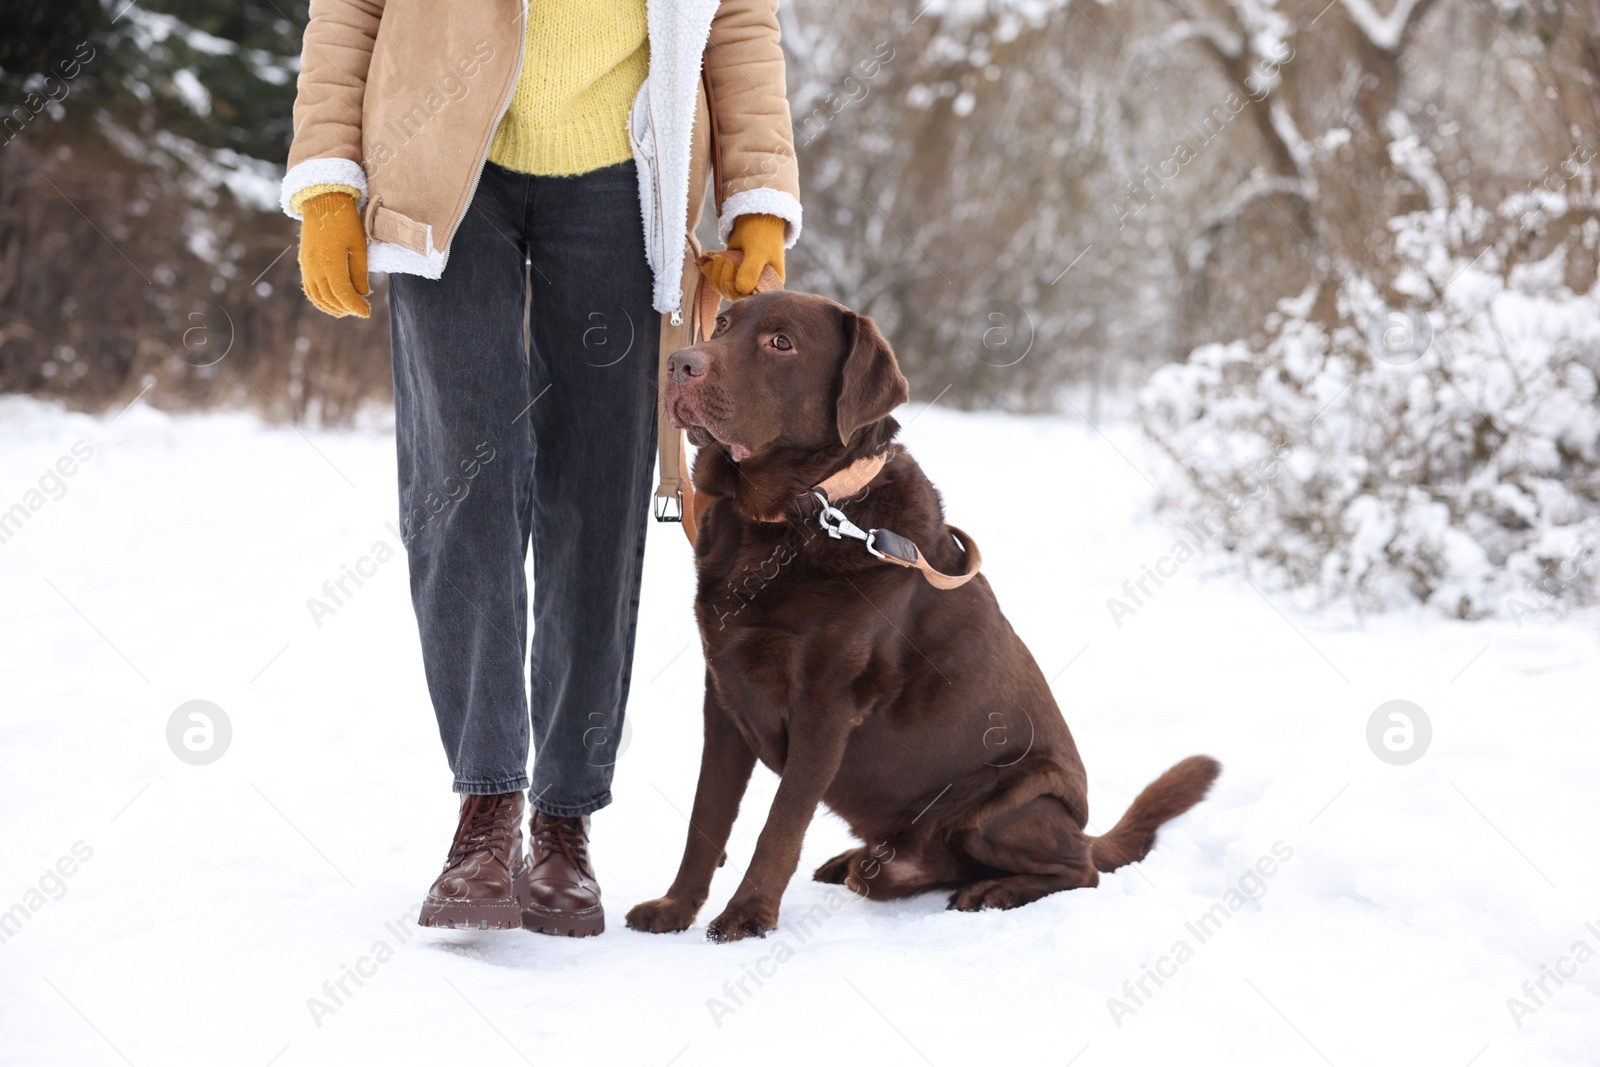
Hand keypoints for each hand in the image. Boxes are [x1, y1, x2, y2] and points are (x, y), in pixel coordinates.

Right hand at [297, 191, 369, 317]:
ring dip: (332, 307)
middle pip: (330, 298)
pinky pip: (309, 288)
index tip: (368, 312)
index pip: (343, 294)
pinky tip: (331, 302)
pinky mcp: (304, 262)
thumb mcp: (359, 246)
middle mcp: (315, 267)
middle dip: (347, 308)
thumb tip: (363, 294)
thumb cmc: (346, 222)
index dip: (356, 306)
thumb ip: (360, 273)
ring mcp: (307, 265)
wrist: (323, 202)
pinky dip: (319, 299)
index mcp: (330, 263)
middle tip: (361, 310)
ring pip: (317, 296)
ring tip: (347, 310)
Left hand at [698, 213, 785, 299]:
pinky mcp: (731, 275)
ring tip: (720, 257)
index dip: (735, 287)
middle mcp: (756, 286)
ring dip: (716, 273)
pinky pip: (717, 281)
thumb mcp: (757, 252)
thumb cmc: (762, 235)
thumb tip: (742, 290)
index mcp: (770, 285)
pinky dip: (710, 271)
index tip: (731, 266)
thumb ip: (751, 270)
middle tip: (725, 259)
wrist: (755, 219)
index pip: (749, 299)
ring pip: (722, 289)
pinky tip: (709, 260)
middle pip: (733, 295)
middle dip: (724, 277)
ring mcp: (742, 281)